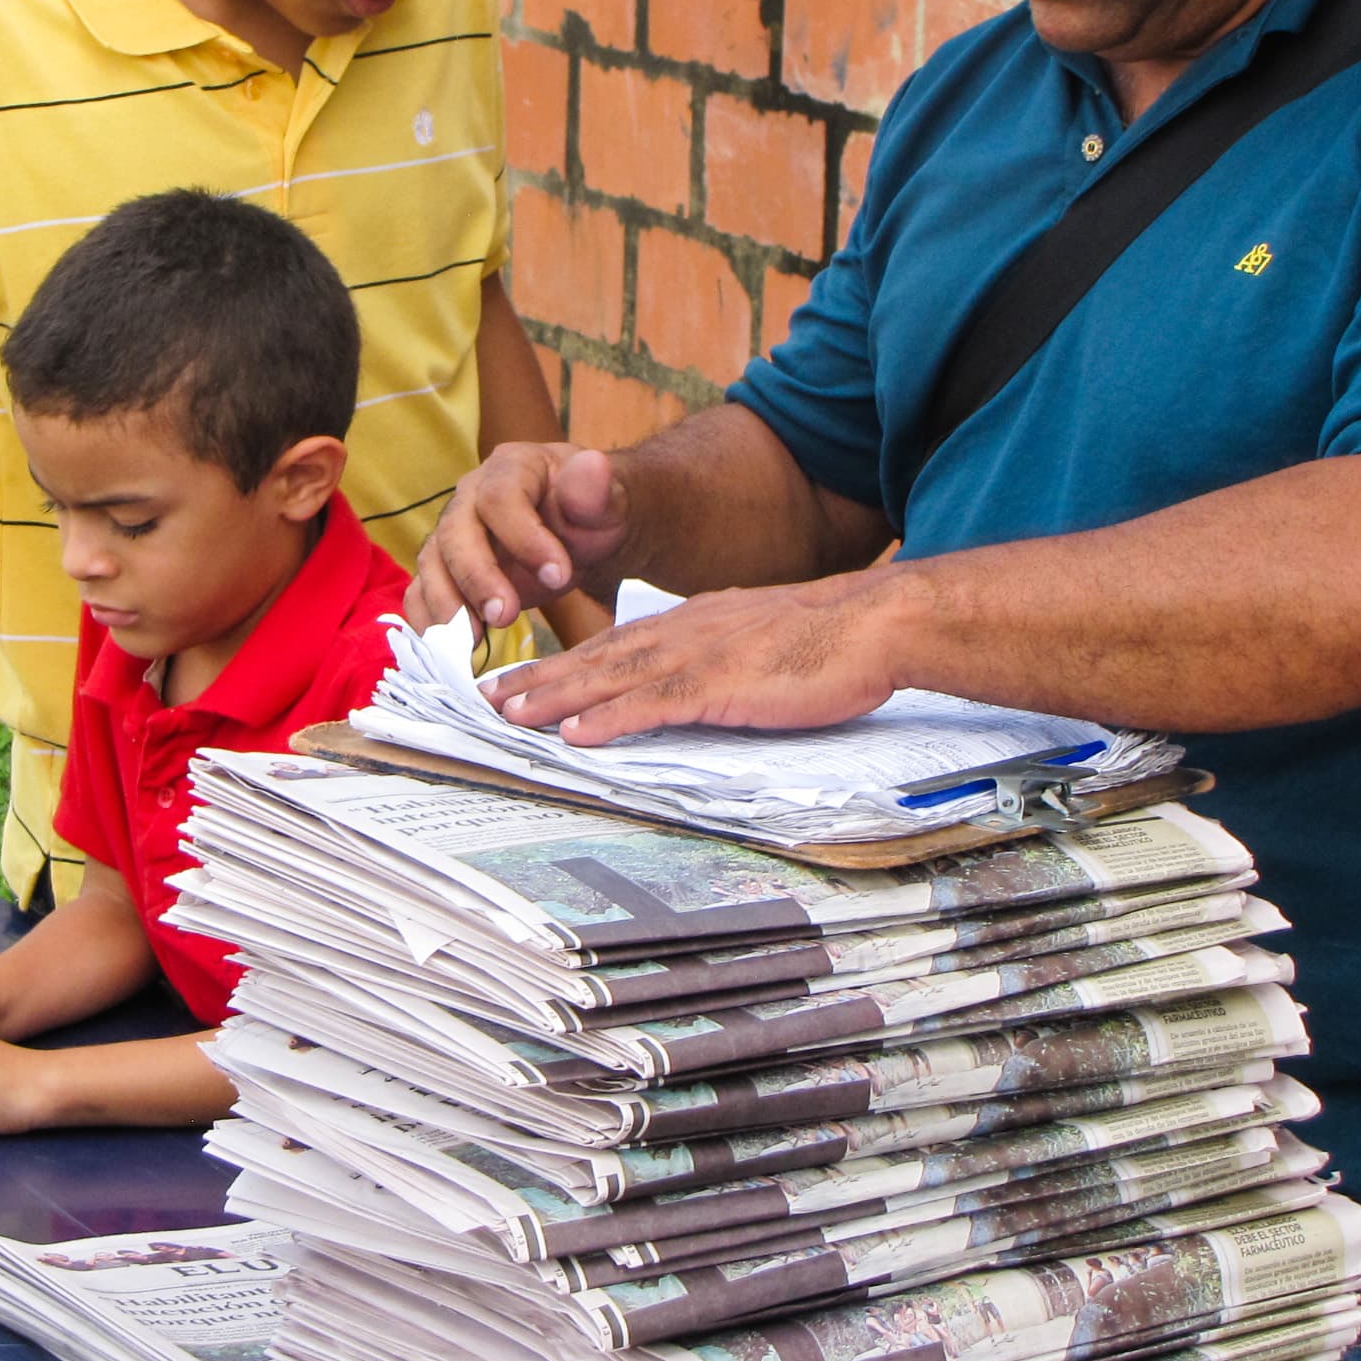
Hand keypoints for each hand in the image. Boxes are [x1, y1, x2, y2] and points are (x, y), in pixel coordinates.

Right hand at [407, 443, 629, 633]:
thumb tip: (593, 465)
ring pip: (432, 564)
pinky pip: (421, 592)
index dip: (523, 537)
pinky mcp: (446, 570)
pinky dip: (429, 622)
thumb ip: (596, 490)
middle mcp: (469, 497)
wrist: (580, 533)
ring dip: (447, 605)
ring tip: (473, 642)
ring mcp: (452, 533)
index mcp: (510, 468)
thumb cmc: (591, 514)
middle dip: (477, 578)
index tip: (560, 577)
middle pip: (455, 533)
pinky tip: (450, 650)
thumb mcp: (606, 501)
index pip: (500, 497)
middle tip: (505, 616)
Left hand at [485, 569, 908, 745]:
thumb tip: (691, 685)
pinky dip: (609, 720)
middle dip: (538, 679)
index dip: (565, 664)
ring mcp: (698, 657)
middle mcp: (683, 633)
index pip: (614, 644)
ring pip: (610, 679)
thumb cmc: (828, 641)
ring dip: (555, 699)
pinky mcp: (720, 684)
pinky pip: (653, 705)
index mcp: (692, 623)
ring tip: (508, 716)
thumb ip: (717, 658)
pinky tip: (575, 737)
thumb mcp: (757, 642)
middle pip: (596, 658)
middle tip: (486, 699)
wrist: (874, 624)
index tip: (524, 679)